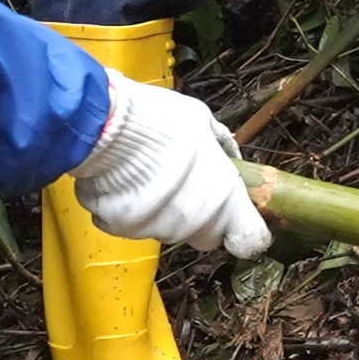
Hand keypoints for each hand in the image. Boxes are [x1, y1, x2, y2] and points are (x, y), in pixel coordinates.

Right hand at [75, 73, 271, 255]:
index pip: (249, 239)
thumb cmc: (162, 123)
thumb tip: (227, 152)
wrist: (109, 131)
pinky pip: (137, 226)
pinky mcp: (126, 231)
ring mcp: (160, 231)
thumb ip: (218, 143)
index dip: (246, 231)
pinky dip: (134, 211)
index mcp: (225, 200)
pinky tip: (126, 184)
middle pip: (207, 236)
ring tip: (150, 177)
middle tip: (188, 187)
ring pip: (171, 230)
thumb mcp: (201, 120)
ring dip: (166, 212)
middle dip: (202, 217)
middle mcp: (196, 223)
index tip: (238, 218)